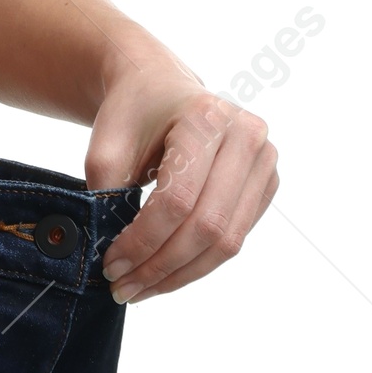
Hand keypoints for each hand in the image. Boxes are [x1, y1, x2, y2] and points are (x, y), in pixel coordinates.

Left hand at [85, 57, 278, 302]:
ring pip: (227, 240)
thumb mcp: (106, 142)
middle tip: (124, 287)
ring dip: (182, 274)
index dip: (144, 241)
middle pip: (207, 225)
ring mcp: (264, 159)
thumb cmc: (132, 112)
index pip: (178, 199)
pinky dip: (200, 262)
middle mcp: (246, 135)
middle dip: (162, 266)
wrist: (156, 84)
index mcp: (205, 117)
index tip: (111, 265)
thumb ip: (105, 192)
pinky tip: (166, 271)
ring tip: (142, 288)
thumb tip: (112, 254)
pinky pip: (236, 237)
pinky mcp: (266, 182)